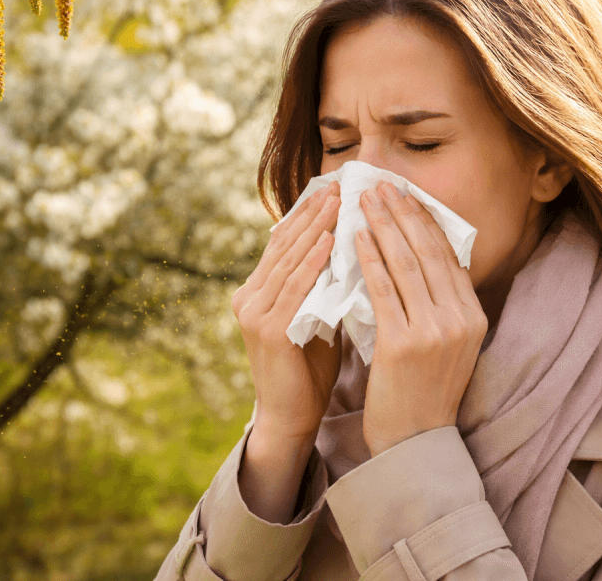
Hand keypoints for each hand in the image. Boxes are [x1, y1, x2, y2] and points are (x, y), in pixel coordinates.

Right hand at [231, 180, 342, 443]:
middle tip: (340, 184)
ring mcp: (254, 313)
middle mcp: (248, 297)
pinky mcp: (266, 331)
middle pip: (284, 244)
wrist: (292, 417)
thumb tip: (353, 245)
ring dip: (315, 228)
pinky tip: (329, 241)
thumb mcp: (316, 315)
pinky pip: (293, 289)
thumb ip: (323, 284)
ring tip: (338, 202)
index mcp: (258, 291)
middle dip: (313, 212)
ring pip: (288, 261)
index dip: (307, 213)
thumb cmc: (309, 368)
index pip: (284, 242)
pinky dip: (311, 262)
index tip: (335, 187)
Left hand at [356, 180, 487, 456]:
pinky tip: (354, 237)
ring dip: (382, 225)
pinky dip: (368, 257)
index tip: (404, 194)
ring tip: (363, 200)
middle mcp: (460, 320)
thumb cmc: (422, 389)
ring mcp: (434, 331)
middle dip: (401, 212)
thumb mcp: (446, 344)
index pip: (447, 256)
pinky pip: (382, 289)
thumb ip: (438, 304)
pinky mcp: (403, 343)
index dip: (424, 220)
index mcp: (474, 317)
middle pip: (427, 252)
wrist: (413, 440)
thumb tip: (416, 254)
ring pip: (405, 263)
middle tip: (380, 184)